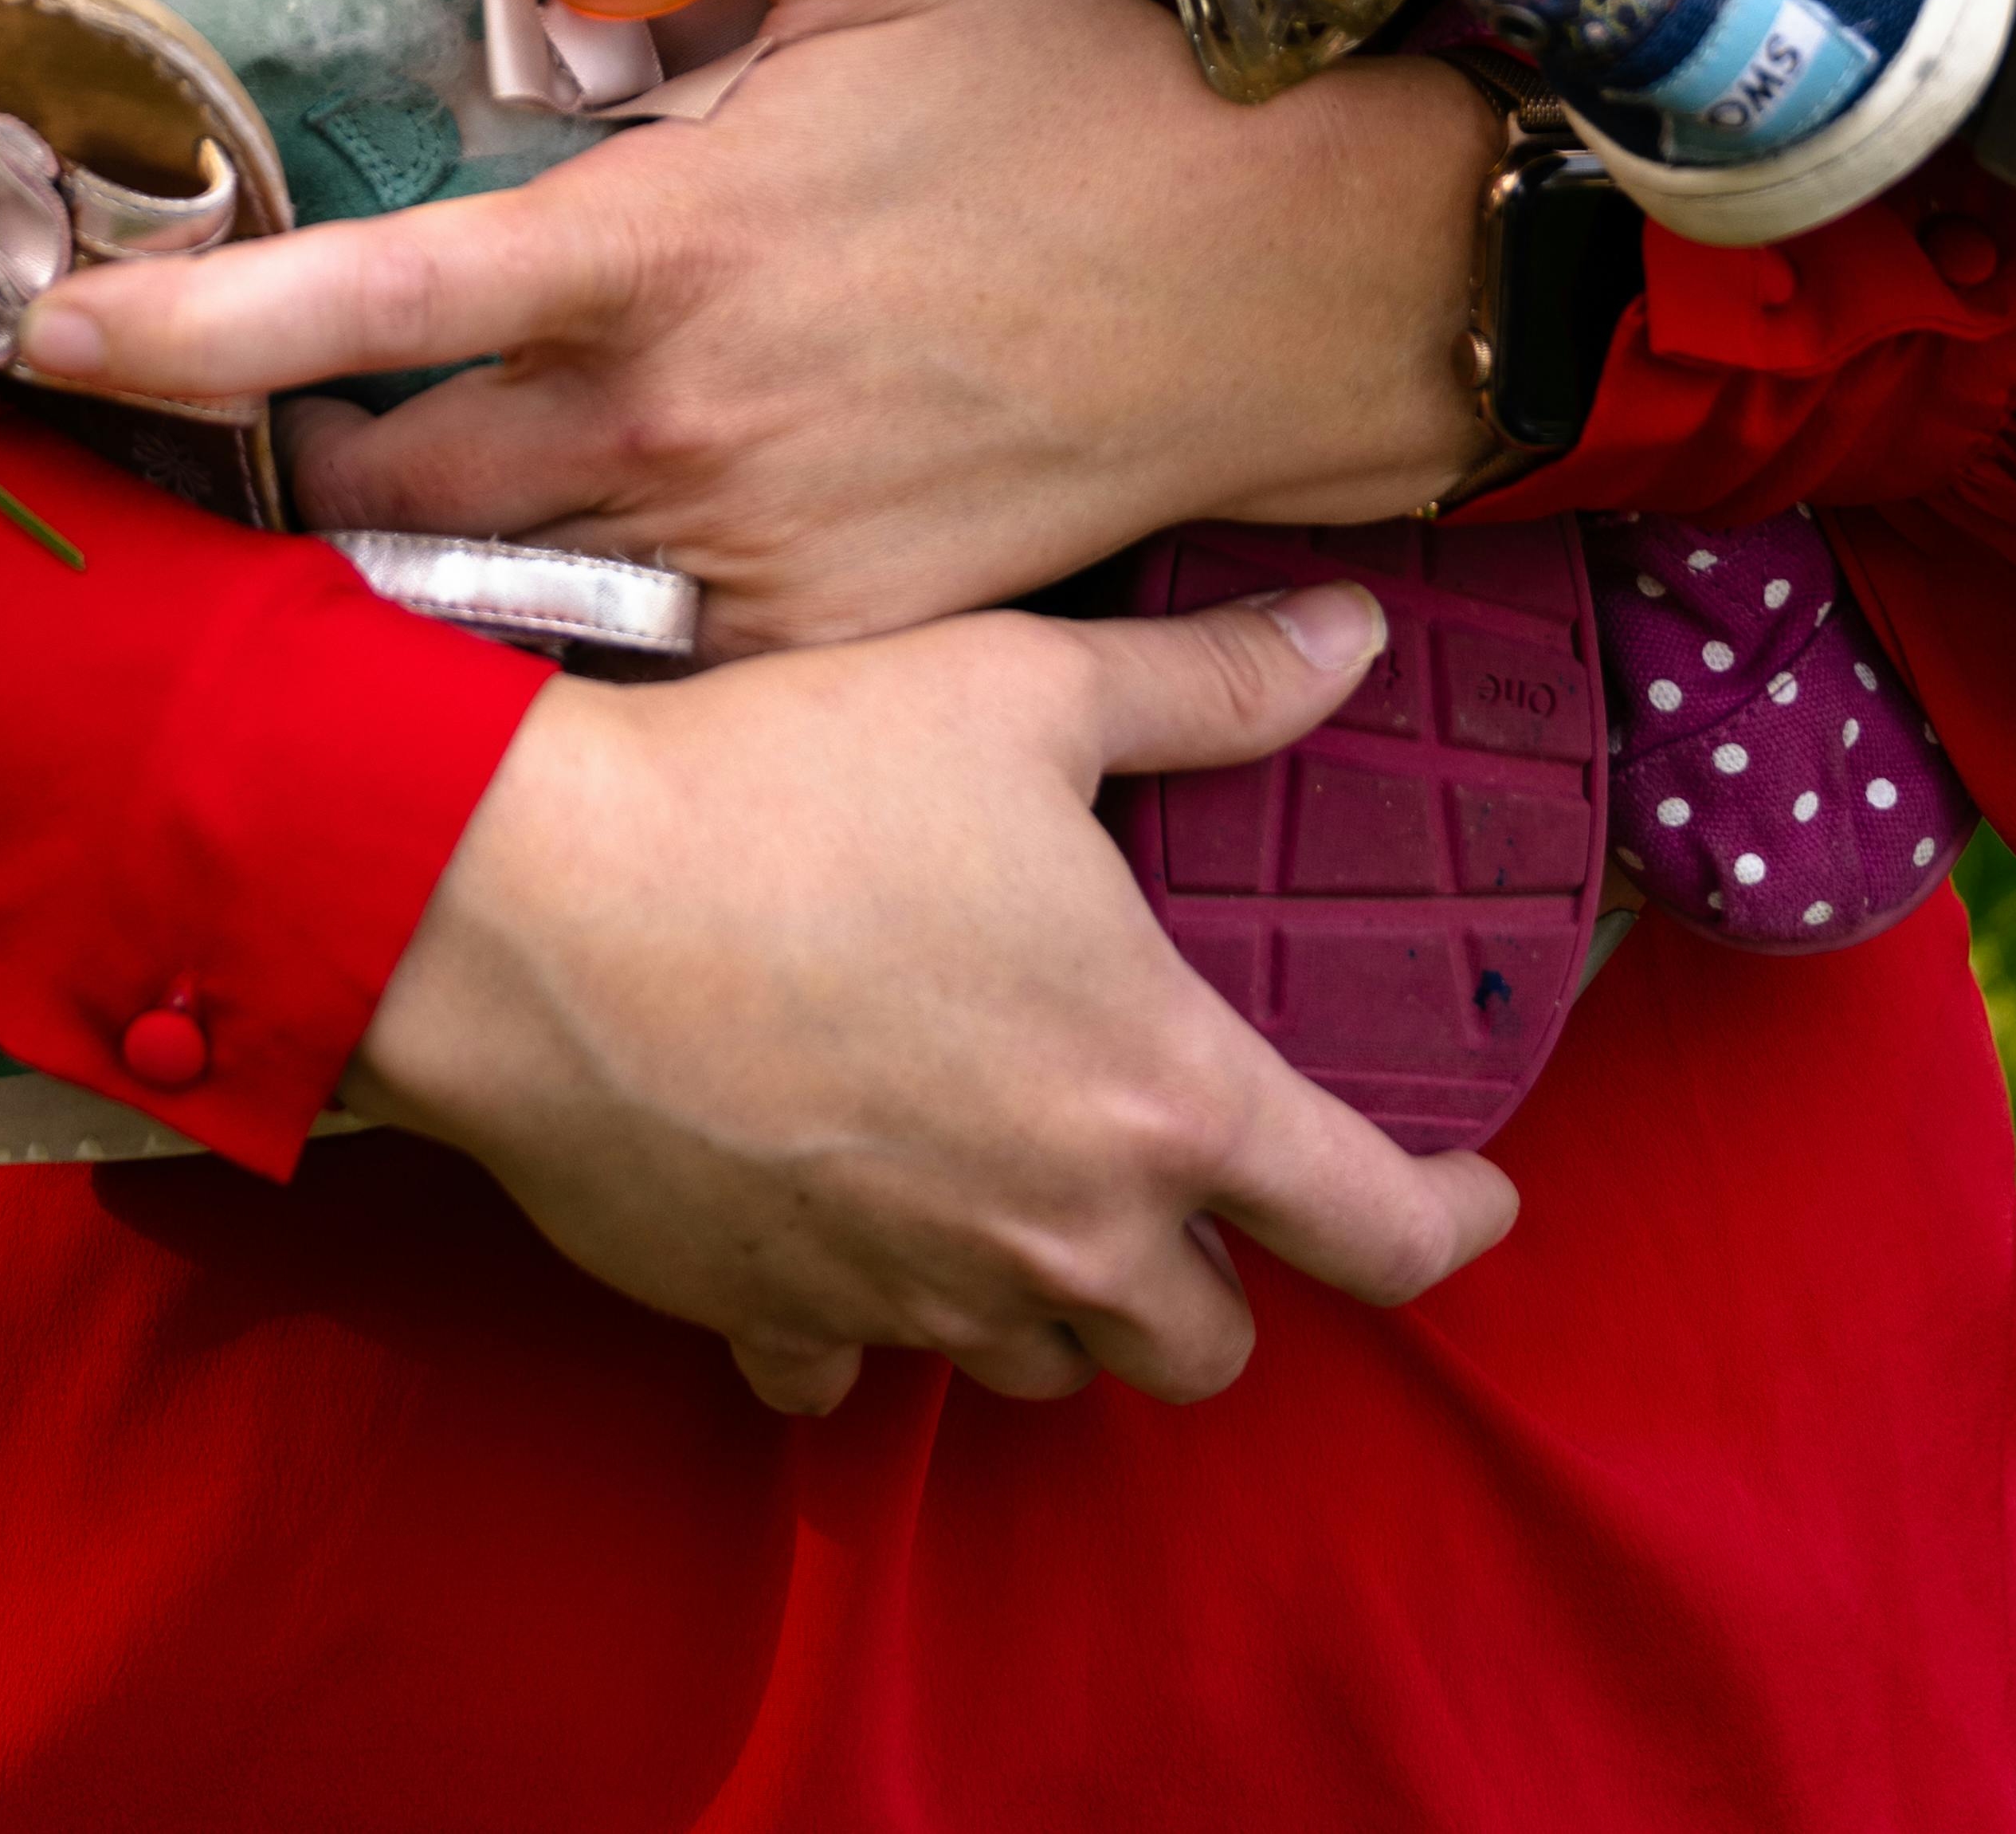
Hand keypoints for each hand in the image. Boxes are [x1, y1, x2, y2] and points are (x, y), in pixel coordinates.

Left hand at [22, 0, 1496, 642]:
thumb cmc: (1071, 102)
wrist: (1278, 295)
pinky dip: (570, 632)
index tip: (24, 336)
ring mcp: (746, 558)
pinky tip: (557, 582)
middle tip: (224, 432)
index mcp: (655, 248)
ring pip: (490, 600)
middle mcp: (669, 424)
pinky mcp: (821, 650)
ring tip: (347, 522)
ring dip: (406, 566)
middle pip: (376, 497)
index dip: (173, 328)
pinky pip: (637, 668)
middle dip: (278, 478)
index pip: (359, 303)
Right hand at [349, 569, 1515, 1409]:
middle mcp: (1057, 1238)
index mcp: (1158, 1096)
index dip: (1454, 1227)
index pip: (1376, 1231)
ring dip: (1064, 1305)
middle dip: (1227, 1279)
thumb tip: (1358, 642)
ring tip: (1031, 1195)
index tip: (1477, 1204)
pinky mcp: (774, 1319)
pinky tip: (854, 1233)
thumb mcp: (1025, 689)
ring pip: (1048, 1372)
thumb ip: (1211, 687)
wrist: (538, 905)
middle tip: (1201, 1183)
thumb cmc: (795, 780)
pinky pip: (856, 1373)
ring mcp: (913, 1298)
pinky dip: (873, 1326)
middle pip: (1207, 1347)